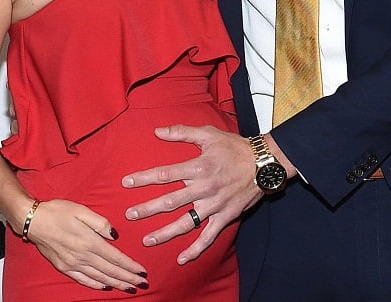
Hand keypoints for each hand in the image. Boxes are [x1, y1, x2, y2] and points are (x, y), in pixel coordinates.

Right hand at [25, 199, 148, 291]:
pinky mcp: (64, 267)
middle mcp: (82, 256)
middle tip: (142, 284)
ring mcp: (73, 264)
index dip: (130, 266)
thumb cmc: (57, 211)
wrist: (33, 220)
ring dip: (116, 284)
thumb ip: (100, 223)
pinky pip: (83, 280)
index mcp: (89, 241)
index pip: (116, 258)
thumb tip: (115, 235)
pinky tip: (105, 287)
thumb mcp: (82, 210)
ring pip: (99, 278)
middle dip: (128, 278)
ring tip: (129, 288)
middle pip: (110, 271)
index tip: (142, 271)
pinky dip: (96, 285)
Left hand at [121, 125, 263, 263]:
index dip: (144, 178)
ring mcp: (214, 205)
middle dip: (147, 209)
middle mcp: (204, 188)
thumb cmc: (234, 147)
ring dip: (165, 233)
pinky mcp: (224, 217)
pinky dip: (196, 249)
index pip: (165, 174)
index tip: (127, 183)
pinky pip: (208, 237)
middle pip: (170, 202)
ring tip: (147, 240)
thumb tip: (158, 131)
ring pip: (185, 223)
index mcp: (198, 167)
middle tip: (129, 214)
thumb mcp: (209, 134)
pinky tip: (182, 258)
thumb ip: (182, 132)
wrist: (263, 163)